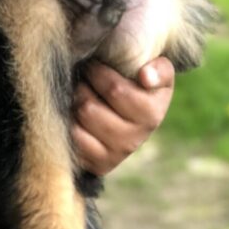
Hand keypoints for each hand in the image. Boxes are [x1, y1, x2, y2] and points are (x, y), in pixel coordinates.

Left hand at [70, 57, 174, 175]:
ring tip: (80, 92)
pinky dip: (70, 123)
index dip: (97, 73)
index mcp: (152, 113)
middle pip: (89, 108)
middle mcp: (136, 139)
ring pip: (79, 125)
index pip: (114, 91)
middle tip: (84, 76)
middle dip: (82, 86)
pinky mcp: (100, 165)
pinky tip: (75, 112)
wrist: (132, 116)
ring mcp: (117, 155)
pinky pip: (75, 141)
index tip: (95, 64)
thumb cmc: (140, 84)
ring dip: (74, 102)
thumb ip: (159, 69)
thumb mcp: (157, 72)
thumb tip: (145, 77)